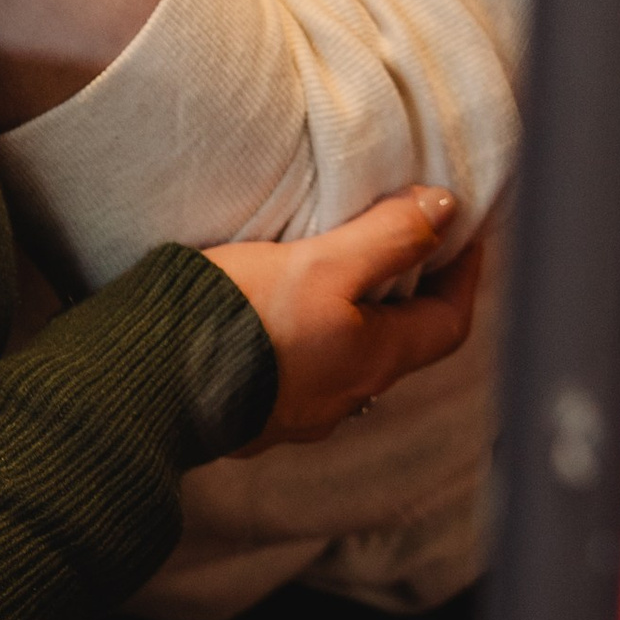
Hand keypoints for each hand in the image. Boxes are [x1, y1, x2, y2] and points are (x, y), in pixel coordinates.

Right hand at [205, 190, 482, 449]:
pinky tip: (277, 308)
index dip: (462, 272)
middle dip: (406, 289)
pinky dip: (310, 332)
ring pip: (349, 355)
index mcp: (373, 361)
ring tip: (332, 264)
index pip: (448, 322)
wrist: (156, 379)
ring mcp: (301, 410)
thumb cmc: (242, 319)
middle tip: (396, 235)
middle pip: (400, 340)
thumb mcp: (321, 266)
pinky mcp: (256, 408)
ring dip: (355, 312)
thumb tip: (445, 209)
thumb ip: (386, 238)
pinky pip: (302, 367)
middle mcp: (346, 395)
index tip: (460, 228)